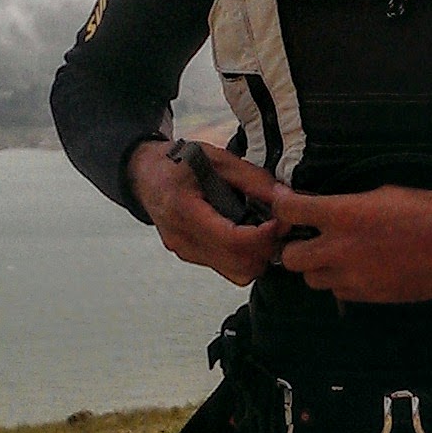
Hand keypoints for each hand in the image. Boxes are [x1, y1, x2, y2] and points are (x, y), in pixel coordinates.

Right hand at [127, 139, 283, 286]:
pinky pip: (227, 268)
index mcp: (184, 209)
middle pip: (239, 265)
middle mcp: (182, 238)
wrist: (145, 174)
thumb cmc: (178, 162)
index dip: (263, 236)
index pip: (232, 240)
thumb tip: (286, 198)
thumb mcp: (217, 158)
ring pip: (236, 273)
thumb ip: (253, 179)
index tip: (280, 221)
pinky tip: (246, 233)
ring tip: (263, 230)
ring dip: (257, 256)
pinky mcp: (190, 256)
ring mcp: (184, 251)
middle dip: (266, 248)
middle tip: (277, 225)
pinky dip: (244, 256)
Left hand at [218, 159, 431, 303]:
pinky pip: (339, 292)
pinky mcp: (367, 296)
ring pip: (312, 279)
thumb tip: (326, 209)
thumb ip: (347, 205)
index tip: (283, 202)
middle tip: (308, 238)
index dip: (281, 204)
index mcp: (344, 215)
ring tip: (337, 255)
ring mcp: (353, 277)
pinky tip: (360, 269)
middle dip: (295, 246)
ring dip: (318, 267)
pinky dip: (342, 282)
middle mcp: (341, 249)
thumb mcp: (383, 193)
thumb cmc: (428, 210)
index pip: (290, 211)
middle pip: (290, 257)